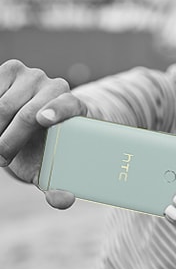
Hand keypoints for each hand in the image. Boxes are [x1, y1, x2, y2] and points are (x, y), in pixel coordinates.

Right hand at [0, 59, 87, 208]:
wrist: (30, 127)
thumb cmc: (44, 151)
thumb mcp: (50, 171)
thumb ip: (57, 187)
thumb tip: (65, 200)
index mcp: (75, 108)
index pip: (70, 105)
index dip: (58, 111)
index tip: (43, 120)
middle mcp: (56, 86)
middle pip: (27, 114)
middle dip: (8, 140)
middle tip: (1, 158)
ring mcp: (33, 75)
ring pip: (3, 105)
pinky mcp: (11, 68)